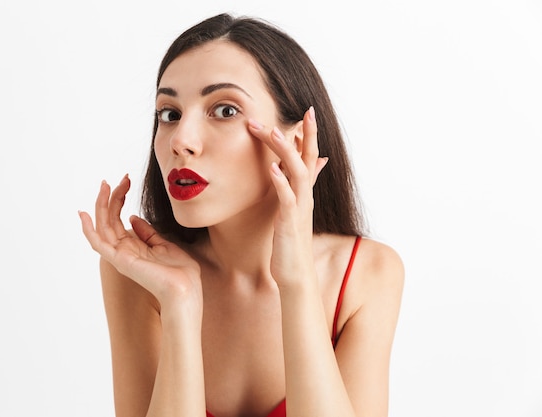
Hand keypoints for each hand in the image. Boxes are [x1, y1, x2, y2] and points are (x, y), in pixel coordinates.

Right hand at [78, 175, 201, 310]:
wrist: (186, 288)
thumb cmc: (180, 271)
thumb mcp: (164, 244)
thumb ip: (147, 233)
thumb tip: (133, 217)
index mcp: (133, 247)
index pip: (119, 218)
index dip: (120, 198)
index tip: (126, 181)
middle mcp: (123, 251)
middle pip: (109, 219)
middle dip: (112, 197)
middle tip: (117, 179)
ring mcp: (120, 256)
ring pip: (102, 226)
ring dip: (101, 204)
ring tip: (105, 186)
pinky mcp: (120, 260)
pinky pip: (97, 244)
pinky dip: (88, 229)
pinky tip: (84, 214)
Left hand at [248, 107, 327, 286]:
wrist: (295, 274)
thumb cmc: (289, 243)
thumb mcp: (293, 212)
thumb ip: (295, 190)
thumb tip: (297, 173)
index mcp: (303, 192)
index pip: (309, 157)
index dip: (309, 135)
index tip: (306, 111)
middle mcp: (305, 196)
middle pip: (307, 159)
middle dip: (304, 134)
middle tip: (300, 111)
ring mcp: (299, 208)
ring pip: (297, 173)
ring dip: (287, 152)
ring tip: (276, 132)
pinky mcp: (289, 223)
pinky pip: (287, 199)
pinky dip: (280, 183)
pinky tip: (271, 170)